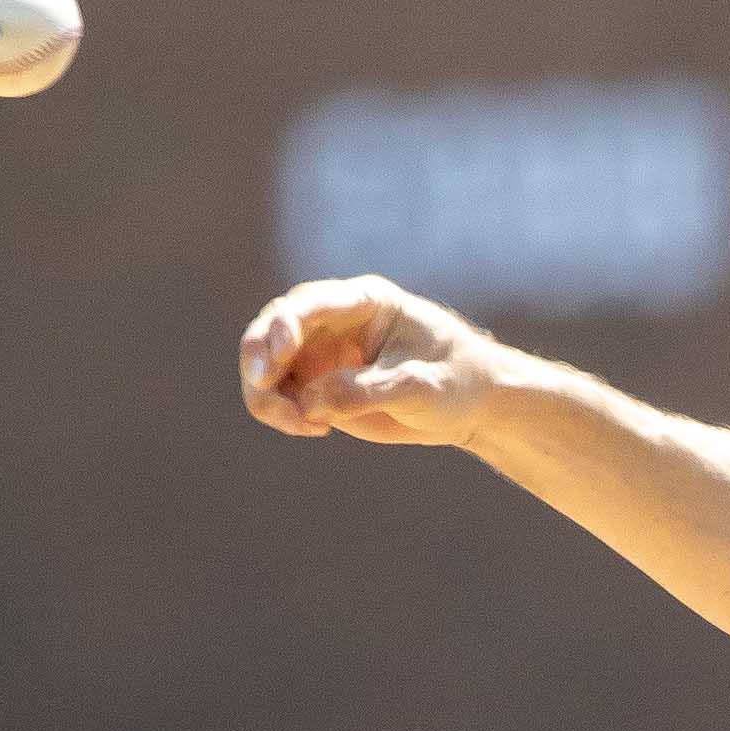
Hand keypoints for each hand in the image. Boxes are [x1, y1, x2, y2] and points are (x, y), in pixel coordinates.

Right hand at [240, 275, 505, 447]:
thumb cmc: (455, 380)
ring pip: (266, 366)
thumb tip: (309, 403)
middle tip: (263, 391)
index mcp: (363, 302)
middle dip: (259, 358)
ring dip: (267, 395)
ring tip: (303, 425)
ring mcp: (320, 352)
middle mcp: (332, 321)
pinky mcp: (316, 384)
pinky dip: (281, 414)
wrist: (470, 404)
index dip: (285, 325)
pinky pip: (278, 396)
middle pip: (272, 328)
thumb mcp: (419, 387)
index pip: (310, 303)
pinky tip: (314, 429)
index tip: (278, 354)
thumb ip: (365, 392)